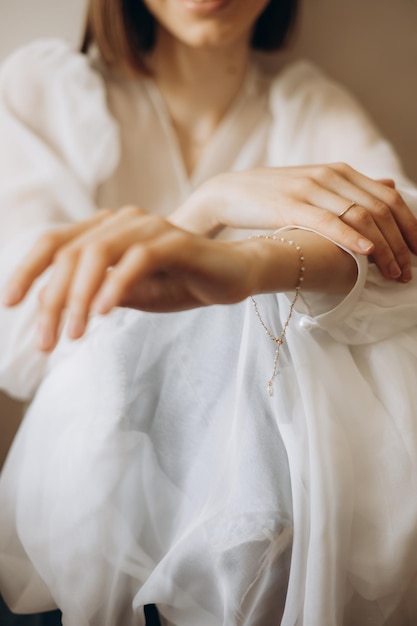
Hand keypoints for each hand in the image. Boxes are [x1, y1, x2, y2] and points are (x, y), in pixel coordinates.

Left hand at [1, 207, 258, 351]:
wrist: (233, 276)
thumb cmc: (180, 283)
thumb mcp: (129, 294)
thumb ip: (95, 293)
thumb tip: (54, 308)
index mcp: (106, 230)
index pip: (55, 243)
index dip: (28, 271)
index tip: (11, 305)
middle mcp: (123, 220)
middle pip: (70, 252)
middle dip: (52, 300)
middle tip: (45, 342)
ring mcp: (150, 227)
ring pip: (98, 253)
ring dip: (78, 297)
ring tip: (72, 335)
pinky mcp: (176, 241)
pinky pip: (138, 259)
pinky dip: (116, 285)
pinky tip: (102, 314)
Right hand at [170, 163, 416, 281]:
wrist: (228, 192)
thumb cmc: (272, 196)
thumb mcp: (315, 186)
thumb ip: (352, 187)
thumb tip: (387, 183)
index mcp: (339, 171)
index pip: (388, 196)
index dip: (409, 225)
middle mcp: (330, 176)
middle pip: (381, 208)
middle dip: (402, 242)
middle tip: (410, 271)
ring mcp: (310, 189)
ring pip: (361, 216)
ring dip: (384, 247)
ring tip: (395, 272)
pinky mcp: (290, 206)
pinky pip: (328, 222)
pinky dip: (351, 237)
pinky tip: (367, 253)